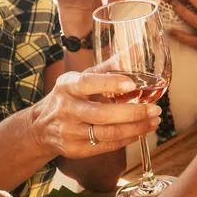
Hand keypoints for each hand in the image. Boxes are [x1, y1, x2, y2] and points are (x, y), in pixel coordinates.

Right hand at [28, 72, 160, 158]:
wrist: (41, 126)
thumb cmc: (70, 96)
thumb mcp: (82, 78)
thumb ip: (110, 65)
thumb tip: (138, 47)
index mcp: (67, 86)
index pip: (87, 84)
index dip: (110, 84)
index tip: (132, 84)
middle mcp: (66, 109)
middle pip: (102, 114)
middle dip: (134, 113)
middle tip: (155, 109)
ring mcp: (69, 132)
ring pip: (107, 133)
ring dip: (136, 128)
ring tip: (154, 120)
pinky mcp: (75, 149)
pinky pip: (106, 146)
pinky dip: (127, 139)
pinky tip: (141, 131)